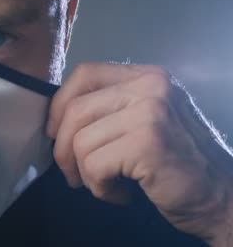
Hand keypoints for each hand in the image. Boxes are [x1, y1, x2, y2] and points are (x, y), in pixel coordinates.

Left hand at [47, 63, 232, 245]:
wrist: (220, 198)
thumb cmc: (175, 162)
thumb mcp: (143, 121)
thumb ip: (110, 108)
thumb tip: (56, 116)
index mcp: (146, 76)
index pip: (85, 73)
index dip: (59, 104)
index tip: (55, 133)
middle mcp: (150, 85)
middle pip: (75, 109)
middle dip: (63, 149)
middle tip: (74, 175)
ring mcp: (151, 111)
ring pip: (80, 140)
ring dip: (84, 173)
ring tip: (105, 185)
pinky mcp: (147, 142)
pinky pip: (94, 164)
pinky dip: (99, 188)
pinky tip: (120, 194)